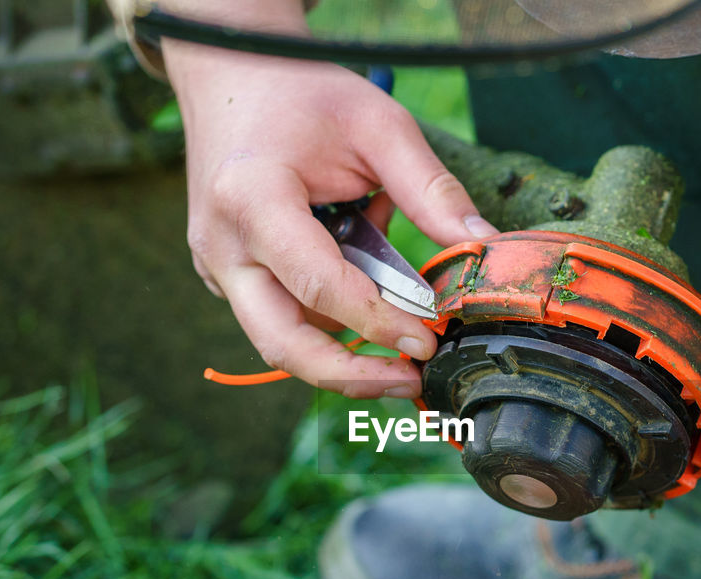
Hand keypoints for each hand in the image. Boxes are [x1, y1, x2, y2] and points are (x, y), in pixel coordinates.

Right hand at [163, 9, 495, 398]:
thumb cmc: (303, 94)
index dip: (377, 324)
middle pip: (282, 343)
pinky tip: (366, 295)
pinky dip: (327, 320)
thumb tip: (483, 248)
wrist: (230, 75)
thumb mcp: (379, 125)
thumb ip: (430, 189)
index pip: (319, 286)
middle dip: (351, 376)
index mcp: (252, 199)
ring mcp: (217, 266)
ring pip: (280, 340)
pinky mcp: (225, 276)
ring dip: (342, 352)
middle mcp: (223, 245)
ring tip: (401, 341)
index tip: (427, 342)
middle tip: (412, 380)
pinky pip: (279, 317)